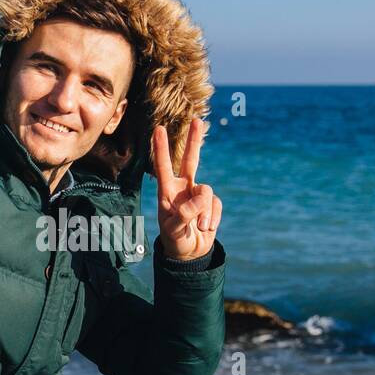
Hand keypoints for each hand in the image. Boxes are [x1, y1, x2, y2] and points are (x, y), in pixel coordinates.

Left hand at [152, 118, 221, 260]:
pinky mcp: (211, 204)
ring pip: (207, 191)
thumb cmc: (174, 240)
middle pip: (191, 160)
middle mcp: (183, 189)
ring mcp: (198, 195)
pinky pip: (216, 204)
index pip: (163, 167)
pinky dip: (213, 218)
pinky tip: (207, 228)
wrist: (189, 253)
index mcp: (167, 192)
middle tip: (197, 120)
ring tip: (200, 227)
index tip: (158, 129)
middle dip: (194, 141)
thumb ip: (184, 214)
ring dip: (205, 212)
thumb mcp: (174, 230)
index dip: (161, 148)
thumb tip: (200, 199)